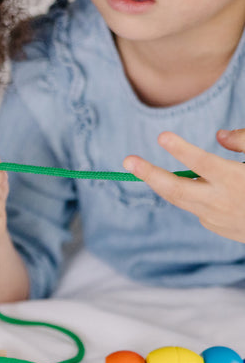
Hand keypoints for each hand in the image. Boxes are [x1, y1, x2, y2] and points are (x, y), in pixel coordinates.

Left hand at [123, 130, 244, 242]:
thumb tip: (218, 135)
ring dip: (159, 183)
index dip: (181, 149)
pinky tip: (199, 187)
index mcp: (237, 181)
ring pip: (179, 199)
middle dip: (149, 173)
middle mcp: (222, 202)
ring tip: (139, 167)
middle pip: (176, 188)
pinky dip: (190, 194)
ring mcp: (216, 218)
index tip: (162, 136)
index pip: (202, 163)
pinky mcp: (215, 227)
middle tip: (127, 160)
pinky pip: (196, 206)